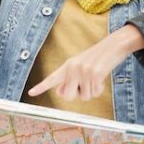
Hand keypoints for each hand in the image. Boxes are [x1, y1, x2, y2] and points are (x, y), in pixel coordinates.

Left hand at [28, 24, 143, 100]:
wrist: (113, 45)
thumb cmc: (96, 59)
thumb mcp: (80, 66)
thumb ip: (69, 79)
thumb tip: (61, 94)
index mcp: (67, 66)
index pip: (52, 78)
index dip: (41, 87)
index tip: (31, 93)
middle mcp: (73, 68)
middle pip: (67, 96)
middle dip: (77, 95)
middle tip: (85, 84)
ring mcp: (84, 70)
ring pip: (84, 97)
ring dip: (92, 91)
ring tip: (96, 77)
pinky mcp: (95, 73)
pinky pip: (95, 93)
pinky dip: (99, 89)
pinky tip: (102, 78)